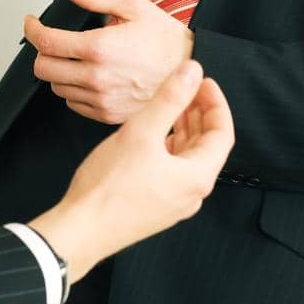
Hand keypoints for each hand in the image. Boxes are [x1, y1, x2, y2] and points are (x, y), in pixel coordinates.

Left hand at [26, 0, 193, 124]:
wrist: (191, 73)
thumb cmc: (166, 40)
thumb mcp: (133, 6)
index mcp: (100, 48)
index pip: (45, 41)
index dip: (32, 29)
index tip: (32, 23)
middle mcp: (97, 78)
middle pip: (43, 68)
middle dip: (42, 50)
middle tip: (52, 40)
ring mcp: (101, 100)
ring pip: (56, 87)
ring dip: (58, 70)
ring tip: (76, 57)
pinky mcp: (106, 115)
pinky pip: (73, 103)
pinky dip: (73, 89)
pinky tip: (89, 76)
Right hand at [28, 61, 232, 282]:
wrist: (81, 230)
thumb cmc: (108, 188)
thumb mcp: (141, 132)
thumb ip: (169, 99)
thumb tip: (192, 73)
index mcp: (197, 177)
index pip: (222, 133)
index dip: (216, 103)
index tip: (203, 82)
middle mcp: (191, 194)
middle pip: (207, 146)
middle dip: (200, 114)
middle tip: (188, 89)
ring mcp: (173, 203)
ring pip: (188, 159)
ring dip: (184, 130)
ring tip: (172, 107)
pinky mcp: (155, 207)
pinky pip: (172, 171)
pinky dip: (169, 148)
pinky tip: (153, 137)